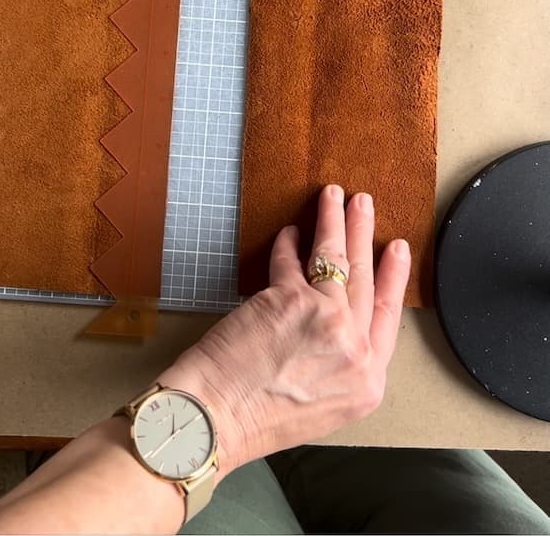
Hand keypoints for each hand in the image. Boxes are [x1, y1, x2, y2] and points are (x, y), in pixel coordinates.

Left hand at [162, 185, 409, 474]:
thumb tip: (339, 320)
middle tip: (365, 204)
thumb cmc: (258, 418)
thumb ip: (342, 363)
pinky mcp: (290, 298)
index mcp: (367, 382)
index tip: (397, 249)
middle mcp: (354, 349)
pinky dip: (288, 243)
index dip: (393, 276)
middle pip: (365, 278)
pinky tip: (289, 232)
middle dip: (364, 233)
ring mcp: (326, 320)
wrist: (218, 420)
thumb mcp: (325, 405)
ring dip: (334, 220)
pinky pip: (291, 260)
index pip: (388, 315)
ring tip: (334, 197)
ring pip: (335, 257)